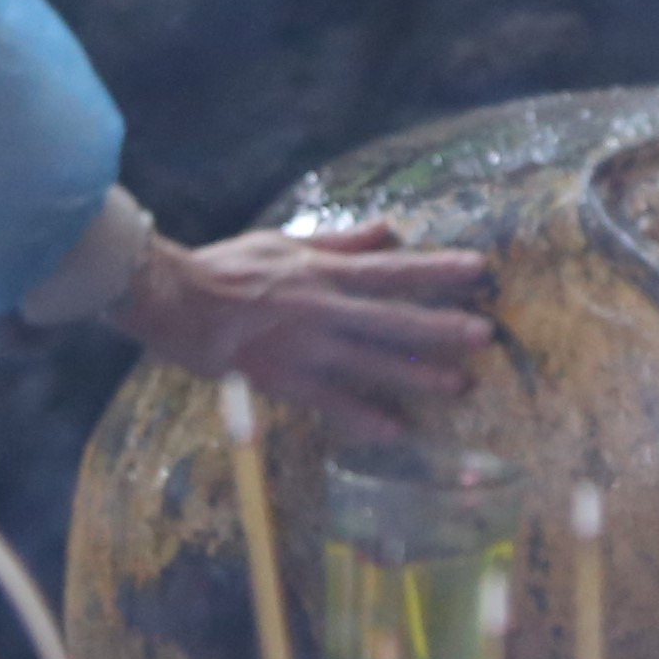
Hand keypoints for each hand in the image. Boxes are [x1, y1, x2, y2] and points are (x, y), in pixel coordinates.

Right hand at [111, 221, 492, 440]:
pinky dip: (365, 417)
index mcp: (324, 271)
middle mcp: (323, 308)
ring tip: (458, 385)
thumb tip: (387, 229)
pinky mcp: (285, 379)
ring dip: (418, 374)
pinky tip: (396, 429)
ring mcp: (306, 347)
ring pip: (373, 362)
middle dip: (442, 327)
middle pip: (394, 318)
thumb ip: (341, 242)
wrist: (173, 300)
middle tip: (484, 335)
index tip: (478, 269)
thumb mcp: (285, 242)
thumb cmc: (226, 267)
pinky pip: (334, 402)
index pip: (393, 268)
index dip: (437, 269)